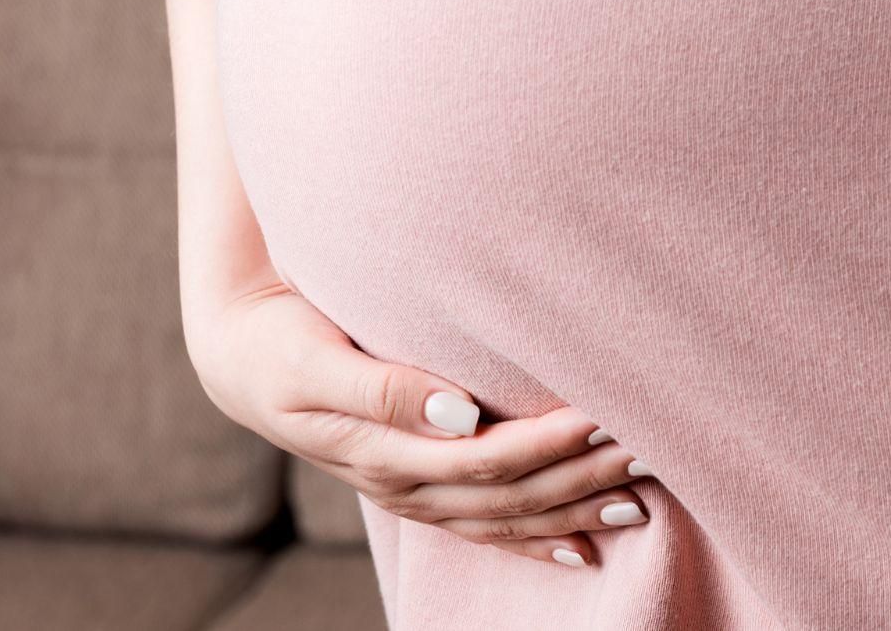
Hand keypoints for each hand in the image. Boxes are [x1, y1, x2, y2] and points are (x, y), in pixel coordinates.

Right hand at [187, 279, 651, 568]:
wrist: (238, 359)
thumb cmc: (278, 344)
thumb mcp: (313, 360)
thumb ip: (383, 386)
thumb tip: (459, 408)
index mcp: (386, 452)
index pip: (489, 460)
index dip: (553, 445)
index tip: (609, 415)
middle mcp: (406, 482)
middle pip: (511, 494)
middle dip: (582, 478)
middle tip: (651, 450)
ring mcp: (412, 491)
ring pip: (507, 516)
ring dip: (574, 508)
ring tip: (641, 495)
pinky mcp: (416, 484)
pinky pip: (484, 526)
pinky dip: (538, 539)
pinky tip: (584, 547)